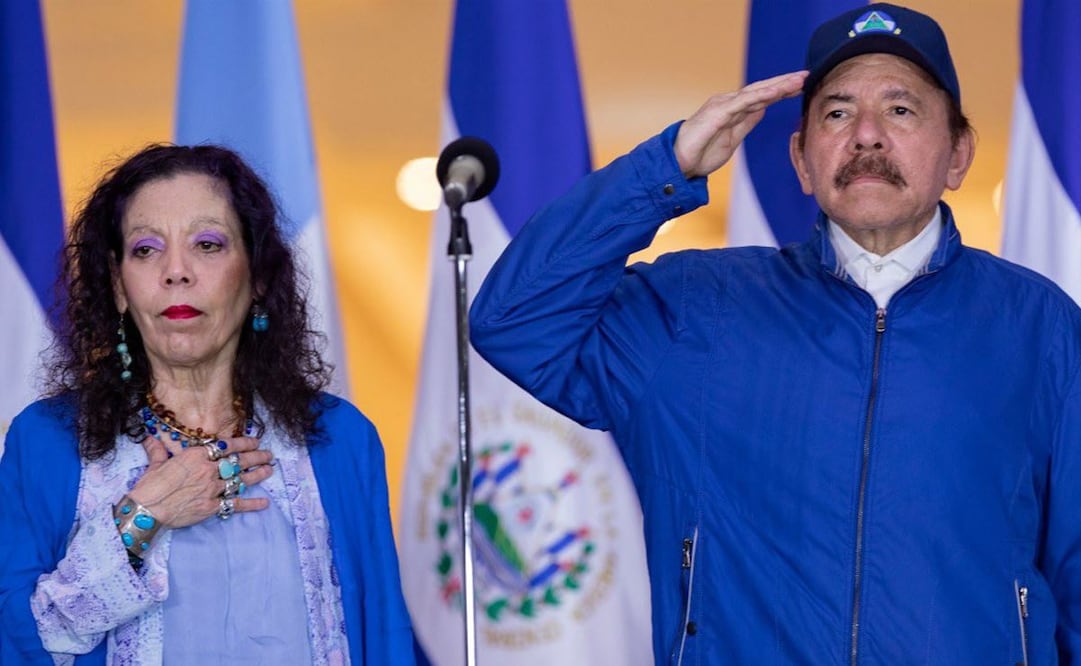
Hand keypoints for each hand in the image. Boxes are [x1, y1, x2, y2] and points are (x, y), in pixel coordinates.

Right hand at [128, 436, 273, 527]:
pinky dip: (251, 504)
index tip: (255, 441)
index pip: (227, 446)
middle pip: (239, 461)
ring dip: (257, 475)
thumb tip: (150, 438)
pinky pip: (236, 504)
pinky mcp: (212, 506)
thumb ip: (158, 451)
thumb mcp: (155, 464)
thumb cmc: (149, 486)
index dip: (244, 443)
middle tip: (268, 455)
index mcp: (197, 456)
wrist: (146, 510)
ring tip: (269, 470)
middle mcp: (208, 470)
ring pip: (241, 479)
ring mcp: (212, 488)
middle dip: (256, 457)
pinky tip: (264, 503)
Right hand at [674, 70, 807, 178]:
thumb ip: (746, 124)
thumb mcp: (732, 140)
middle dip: (784, 83)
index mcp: (732, 110)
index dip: (780, 91)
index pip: (761, 97)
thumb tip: (762, 111)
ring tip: (798, 80)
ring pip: (755, 92)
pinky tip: (777, 92)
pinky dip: (761, 95)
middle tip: (805, 75)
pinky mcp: (718, 112)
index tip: (800, 87)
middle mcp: (728, 103)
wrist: (678, 164)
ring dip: (778, 85)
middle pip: (761, 90)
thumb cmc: (700, 154)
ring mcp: (723, 106)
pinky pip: (744, 102)